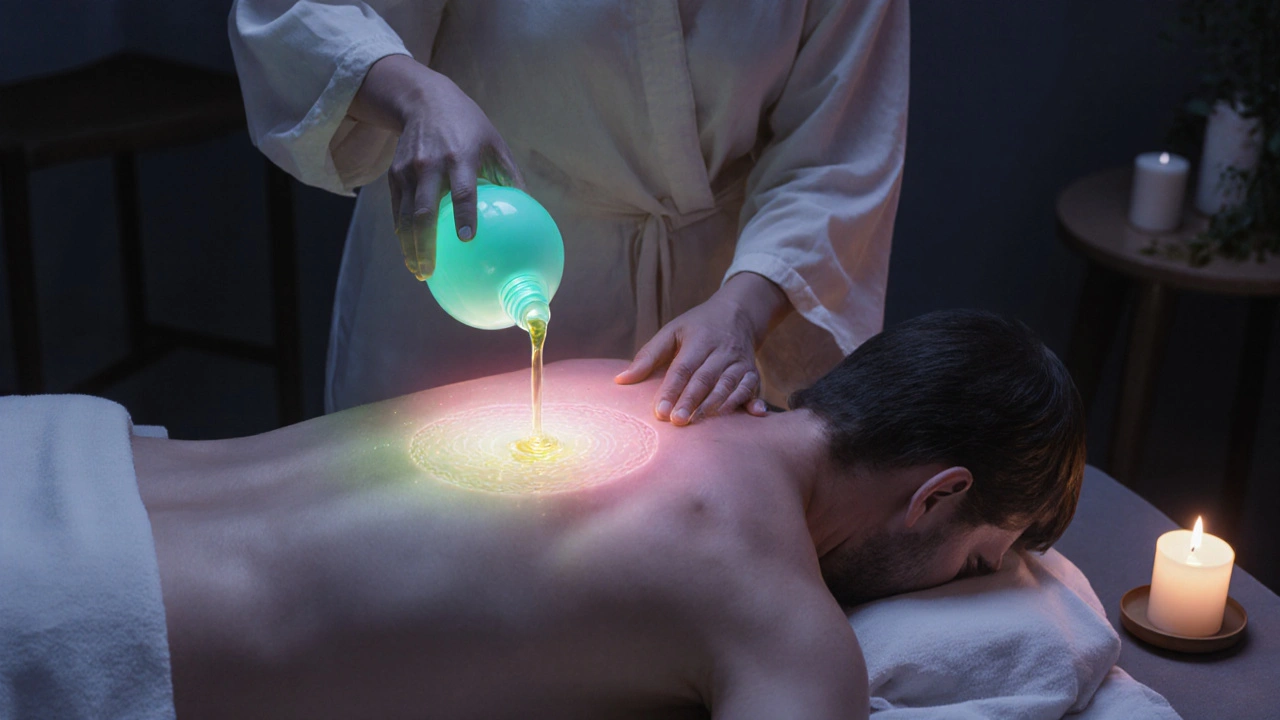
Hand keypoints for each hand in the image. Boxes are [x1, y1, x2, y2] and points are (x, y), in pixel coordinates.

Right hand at [349, 54, 524, 279]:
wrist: (424, 99)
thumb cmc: (470, 126)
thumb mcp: (495, 143)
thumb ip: (511, 176)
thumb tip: (530, 211)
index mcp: (461, 156)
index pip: (462, 190)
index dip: (464, 214)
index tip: (466, 239)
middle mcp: (431, 164)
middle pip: (425, 211)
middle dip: (426, 245)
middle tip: (430, 272)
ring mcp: (409, 170)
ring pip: (406, 215)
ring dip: (410, 247)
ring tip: (419, 272)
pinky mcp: (395, 174)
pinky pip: (398, 210)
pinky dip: (402, 233)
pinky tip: (410, 252)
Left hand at [615, 273, 789, 425]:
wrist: (738, 313)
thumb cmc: (698, 327)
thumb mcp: (671, 332)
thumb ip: (648, 356)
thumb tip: (620, 380)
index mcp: (698, 340)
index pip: (682, 368)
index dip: (671, 390)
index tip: (660, 412)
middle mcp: (721, 351)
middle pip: (704, 379)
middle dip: (691, 401)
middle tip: (677, 422)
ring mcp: (739, 362)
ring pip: (728, 386)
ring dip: (715, 406)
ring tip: (700, 424)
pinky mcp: (752, 372)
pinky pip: (752, 388)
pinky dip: (752, 401)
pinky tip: (753, 414)